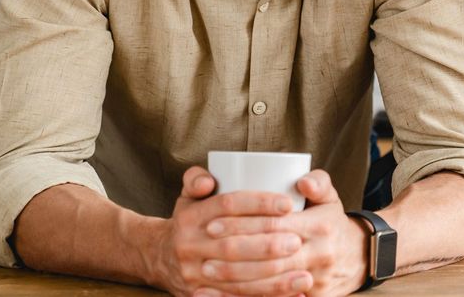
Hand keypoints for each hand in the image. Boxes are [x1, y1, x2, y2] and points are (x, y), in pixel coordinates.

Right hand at [149, 166, 310, 296]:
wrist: (158, 257)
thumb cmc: (188, 220)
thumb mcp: (188, 195)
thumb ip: (197, 179)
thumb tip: (208, 181)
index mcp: (191, 216)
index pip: (228, 205)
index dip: (259, 204)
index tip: (288, 204)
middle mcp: (189, 246)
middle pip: (233, 245)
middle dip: (268, 245)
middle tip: (298, 241)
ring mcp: (193, 274)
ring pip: (236, 278)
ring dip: (273, 279)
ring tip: (305, 275)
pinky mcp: (200, 295)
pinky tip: (291, 296)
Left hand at [197, 170, 368, 296]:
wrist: (359, 257)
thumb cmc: (332, 223)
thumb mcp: (330, 198)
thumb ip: (319, 181)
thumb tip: (302, 180)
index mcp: (320, 226)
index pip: (274, 225)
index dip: (241, 224)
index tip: (212, 223)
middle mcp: (319, 254)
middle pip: (268, 256)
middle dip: (232, 254)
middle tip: (204, 249)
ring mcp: (317, 279)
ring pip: (269, 282)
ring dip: (234, 279)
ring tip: (206, 271)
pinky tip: (223, 295)